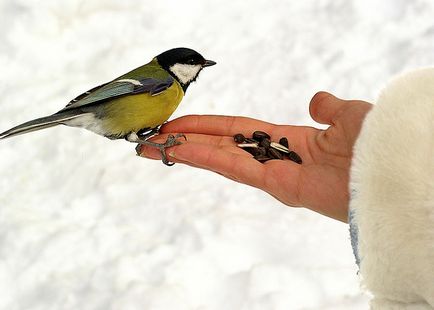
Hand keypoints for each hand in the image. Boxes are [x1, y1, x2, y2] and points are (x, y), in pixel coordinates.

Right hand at [137, 92, 371, 221]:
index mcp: (285, 139)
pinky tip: (178, 150)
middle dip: (185, 140)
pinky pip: (232, 166)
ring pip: (217, 157)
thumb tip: (316, 101)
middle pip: (218, 145)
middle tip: (152, 138)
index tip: (180, 123)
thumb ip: (327, 109)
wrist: (385, 169)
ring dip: (184, 150)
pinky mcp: (272, 183)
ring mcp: (269, 172)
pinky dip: (203, 157)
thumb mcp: (348, 116)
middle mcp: (271, 157)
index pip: (235, 130)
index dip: (206, 126)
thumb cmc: (372, 143)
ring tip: (153, 145)